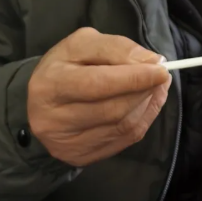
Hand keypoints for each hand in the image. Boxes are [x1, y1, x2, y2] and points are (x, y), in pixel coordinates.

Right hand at [27, 28, 170, 165]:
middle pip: (113, 109)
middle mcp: (53, 118)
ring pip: (122, 127)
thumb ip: (116, 48)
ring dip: (147, 105)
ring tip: (155, 88)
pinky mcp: (79, 156)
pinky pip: (123, 140)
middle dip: (144, 91)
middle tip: (161, 76)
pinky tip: (146, 105)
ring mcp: (66, 143)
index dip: (134, 78)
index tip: (161, 69)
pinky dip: (143, 120)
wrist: (40, 102)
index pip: (98, 83)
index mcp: (51, 83)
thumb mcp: (83, 44)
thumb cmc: (65, 66)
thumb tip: (151, 62)